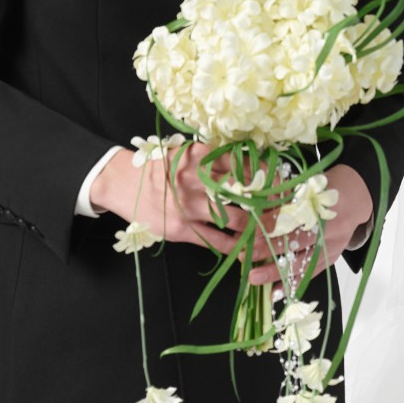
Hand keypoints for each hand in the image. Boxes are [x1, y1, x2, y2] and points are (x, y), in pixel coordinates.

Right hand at [91, 142, 275, 265]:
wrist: (121, 182)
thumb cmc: (159, 167)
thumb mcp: (186, 154)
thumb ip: (214, 159)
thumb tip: (252, 167)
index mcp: (202, 157)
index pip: (245, 164)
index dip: (268, 175)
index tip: (282, 182)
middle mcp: (199, 180)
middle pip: (247, 194)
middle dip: (269, 204)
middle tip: (282, 208)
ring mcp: (190, 207)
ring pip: (237, 220)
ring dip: (258, 227)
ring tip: (270, 229)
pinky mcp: (183, 229)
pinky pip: (218, 241)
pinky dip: (237, 247)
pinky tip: (248, 249)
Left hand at [240, 160, 372, 285]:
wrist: (356, 196)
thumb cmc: (326, 187)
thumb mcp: (306, 185)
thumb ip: (282, 197)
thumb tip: (249, 208)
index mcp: (322, 203)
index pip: (292, 216)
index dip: (269, 224)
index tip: (248, 230)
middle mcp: (329, 227)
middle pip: (296, 241)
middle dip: (267, 249)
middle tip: (244, 255)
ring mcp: (332, 246)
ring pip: (302, 262)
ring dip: (275, 271)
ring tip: (253, 277)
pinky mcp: (331, 259)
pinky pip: (310, 274)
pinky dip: (292, 284)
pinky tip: (274, 292)